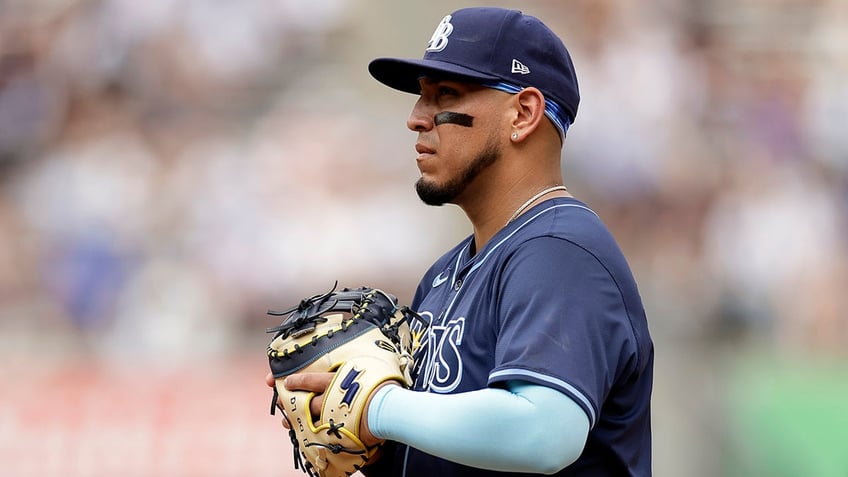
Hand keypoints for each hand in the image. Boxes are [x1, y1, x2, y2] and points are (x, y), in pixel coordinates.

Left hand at [265, 372, 391, 447]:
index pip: (310, 380)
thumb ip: (356, 370)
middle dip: (289, 402)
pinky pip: (318, 436)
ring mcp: (330, 418)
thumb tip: (355, 367)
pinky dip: (309, 436)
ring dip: (294, 420)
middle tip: (280, 403)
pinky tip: (302, 437)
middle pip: (304, 401)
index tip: (286, 382)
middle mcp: (328, 399)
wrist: (387, 409)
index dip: (296, 381)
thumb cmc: (380, 387)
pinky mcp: (335, 433)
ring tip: (285, 421)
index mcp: (335, 382)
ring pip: (306, 419)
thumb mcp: (367, 370)